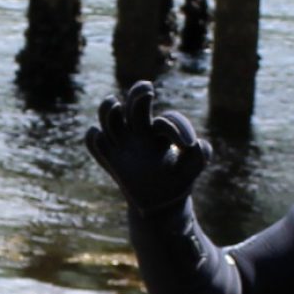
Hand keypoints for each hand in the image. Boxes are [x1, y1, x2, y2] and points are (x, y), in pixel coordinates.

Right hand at [85, 81, 212, 212]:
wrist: (159, 203)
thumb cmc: (176, 182)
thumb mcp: (191, 170)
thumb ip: (199, 157)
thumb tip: (198, 143)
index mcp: (160, 131)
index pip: (167, 120)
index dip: (177, 127)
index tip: (188, 144)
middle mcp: (139, 132)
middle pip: (134, 103)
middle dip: (139, 93)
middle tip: (149, 90)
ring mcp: (122, 143)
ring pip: (110, 116)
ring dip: (109, 108)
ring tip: (115, 104)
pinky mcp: (110, 158)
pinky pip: (94, 141)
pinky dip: (95, 136)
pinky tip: (101, 136)